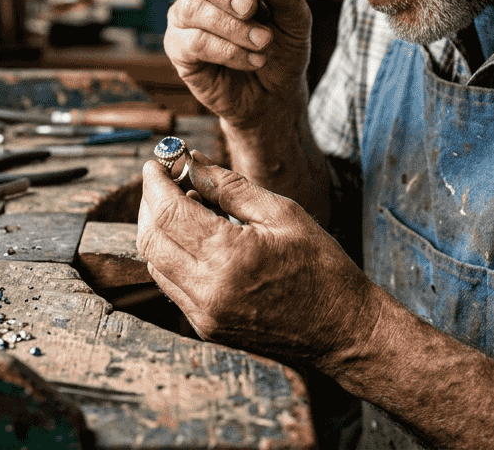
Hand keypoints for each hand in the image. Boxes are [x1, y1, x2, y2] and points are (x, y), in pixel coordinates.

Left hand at [137, 153, 376, 366]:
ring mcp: (203, 314)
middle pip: (150, 238)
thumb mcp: (282, 214)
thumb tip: (193, 162)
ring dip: (158, 229)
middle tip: (165, 179)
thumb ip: (230, 187)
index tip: (157, 162)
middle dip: (150, 203)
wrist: (342, 331)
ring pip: (155, 263)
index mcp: (230, 257)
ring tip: (186, 205)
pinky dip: (171, 255)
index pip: (169, 212)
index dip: (155, 182)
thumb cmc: (322, 269)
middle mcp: (208, 290)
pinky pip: (171, 285)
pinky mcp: (205, 327)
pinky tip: (194, 238)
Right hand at [165, 0, 312, 127]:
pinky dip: (229, 50)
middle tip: (251, 8)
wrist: (276, 93)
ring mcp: (185, 20)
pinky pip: (195, 42)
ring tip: (263, 42)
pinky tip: (253, 59)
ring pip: (192, 9)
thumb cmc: (282, 48)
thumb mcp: (296, 20)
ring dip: (233, 27)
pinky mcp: (180, 51)